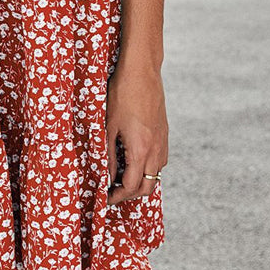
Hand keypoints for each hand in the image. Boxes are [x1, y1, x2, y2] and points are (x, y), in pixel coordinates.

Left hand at [105, 57, 168, 204]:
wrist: (142, 72)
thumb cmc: (122, 95)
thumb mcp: (108, 126)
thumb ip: (108, 155)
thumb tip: (106, 177)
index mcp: (141, 151)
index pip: (131, 187)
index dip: (116, 197)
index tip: (105, 198)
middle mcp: (156, 151)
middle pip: (147, 187)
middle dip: (129, 195)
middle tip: (112, 192)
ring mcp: (163, 142)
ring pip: (156, 175)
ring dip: (139, 182)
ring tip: (120, 177)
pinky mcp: (164, 134)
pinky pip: (159, 161)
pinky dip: (147, 169)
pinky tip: (132, 160)